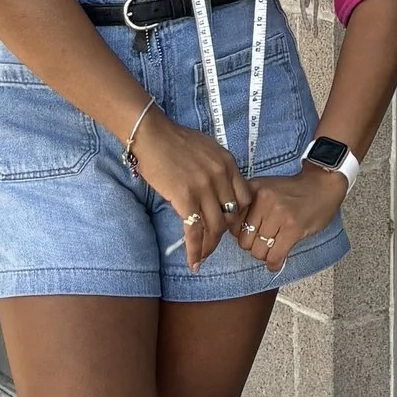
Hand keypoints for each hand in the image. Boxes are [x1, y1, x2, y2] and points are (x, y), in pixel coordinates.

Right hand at [123, 106, 253, 270]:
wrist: (152, 134)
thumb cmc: (175, 140)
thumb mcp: (207, 149)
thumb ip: (217, 168)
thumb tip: (218, 190)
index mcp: (228, 164)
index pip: (244, 198)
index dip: (238, 215)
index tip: (228, 224)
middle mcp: (221, 176)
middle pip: (231, 215)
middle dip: (223, 233)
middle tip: (213, 243)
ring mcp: (204, 188)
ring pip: (215, 227)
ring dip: (210, 246)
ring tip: (203, 257)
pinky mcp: (185, 198)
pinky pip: (194, 231)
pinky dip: (195, 250)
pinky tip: (193, 262)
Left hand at [236, 165, 348, 272]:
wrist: (322, 183)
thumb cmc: (294, 190)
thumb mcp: (265, 188)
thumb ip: (248, 206)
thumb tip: (235, 234)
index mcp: (253, 190)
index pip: (233, 224)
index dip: (241, 234)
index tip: (251, 235)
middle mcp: (263, 200)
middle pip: (244, 241)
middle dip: (252, 247)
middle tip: (264, 244)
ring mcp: (279, 214)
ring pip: (259, 251)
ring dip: (265, 255)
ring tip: (273, 250)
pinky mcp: (293, 228)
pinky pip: (275, 255)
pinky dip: (274, 263)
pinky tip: (276, 262)